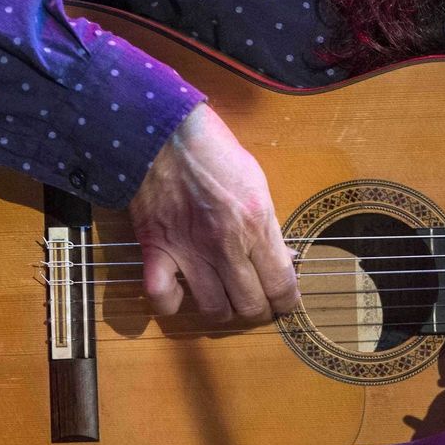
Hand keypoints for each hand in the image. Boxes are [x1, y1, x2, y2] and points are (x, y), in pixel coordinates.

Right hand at [127, 103, 300, 321]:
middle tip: (258, 302)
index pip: (281, 283)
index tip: (286, 302)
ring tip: (225, 299)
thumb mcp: (257, 182)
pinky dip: (171, 302)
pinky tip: (179, 291)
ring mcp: (189, 250)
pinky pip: (162, 298)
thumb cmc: (214, 151)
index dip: (288, 301)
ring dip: (222, 311)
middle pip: (251, 305)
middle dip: (260, 309)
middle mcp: (226, 244)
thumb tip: (283, 257)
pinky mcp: (156, 250)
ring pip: (213, 310)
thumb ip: (268, 225)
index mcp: (256, 223)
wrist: (165, 133)